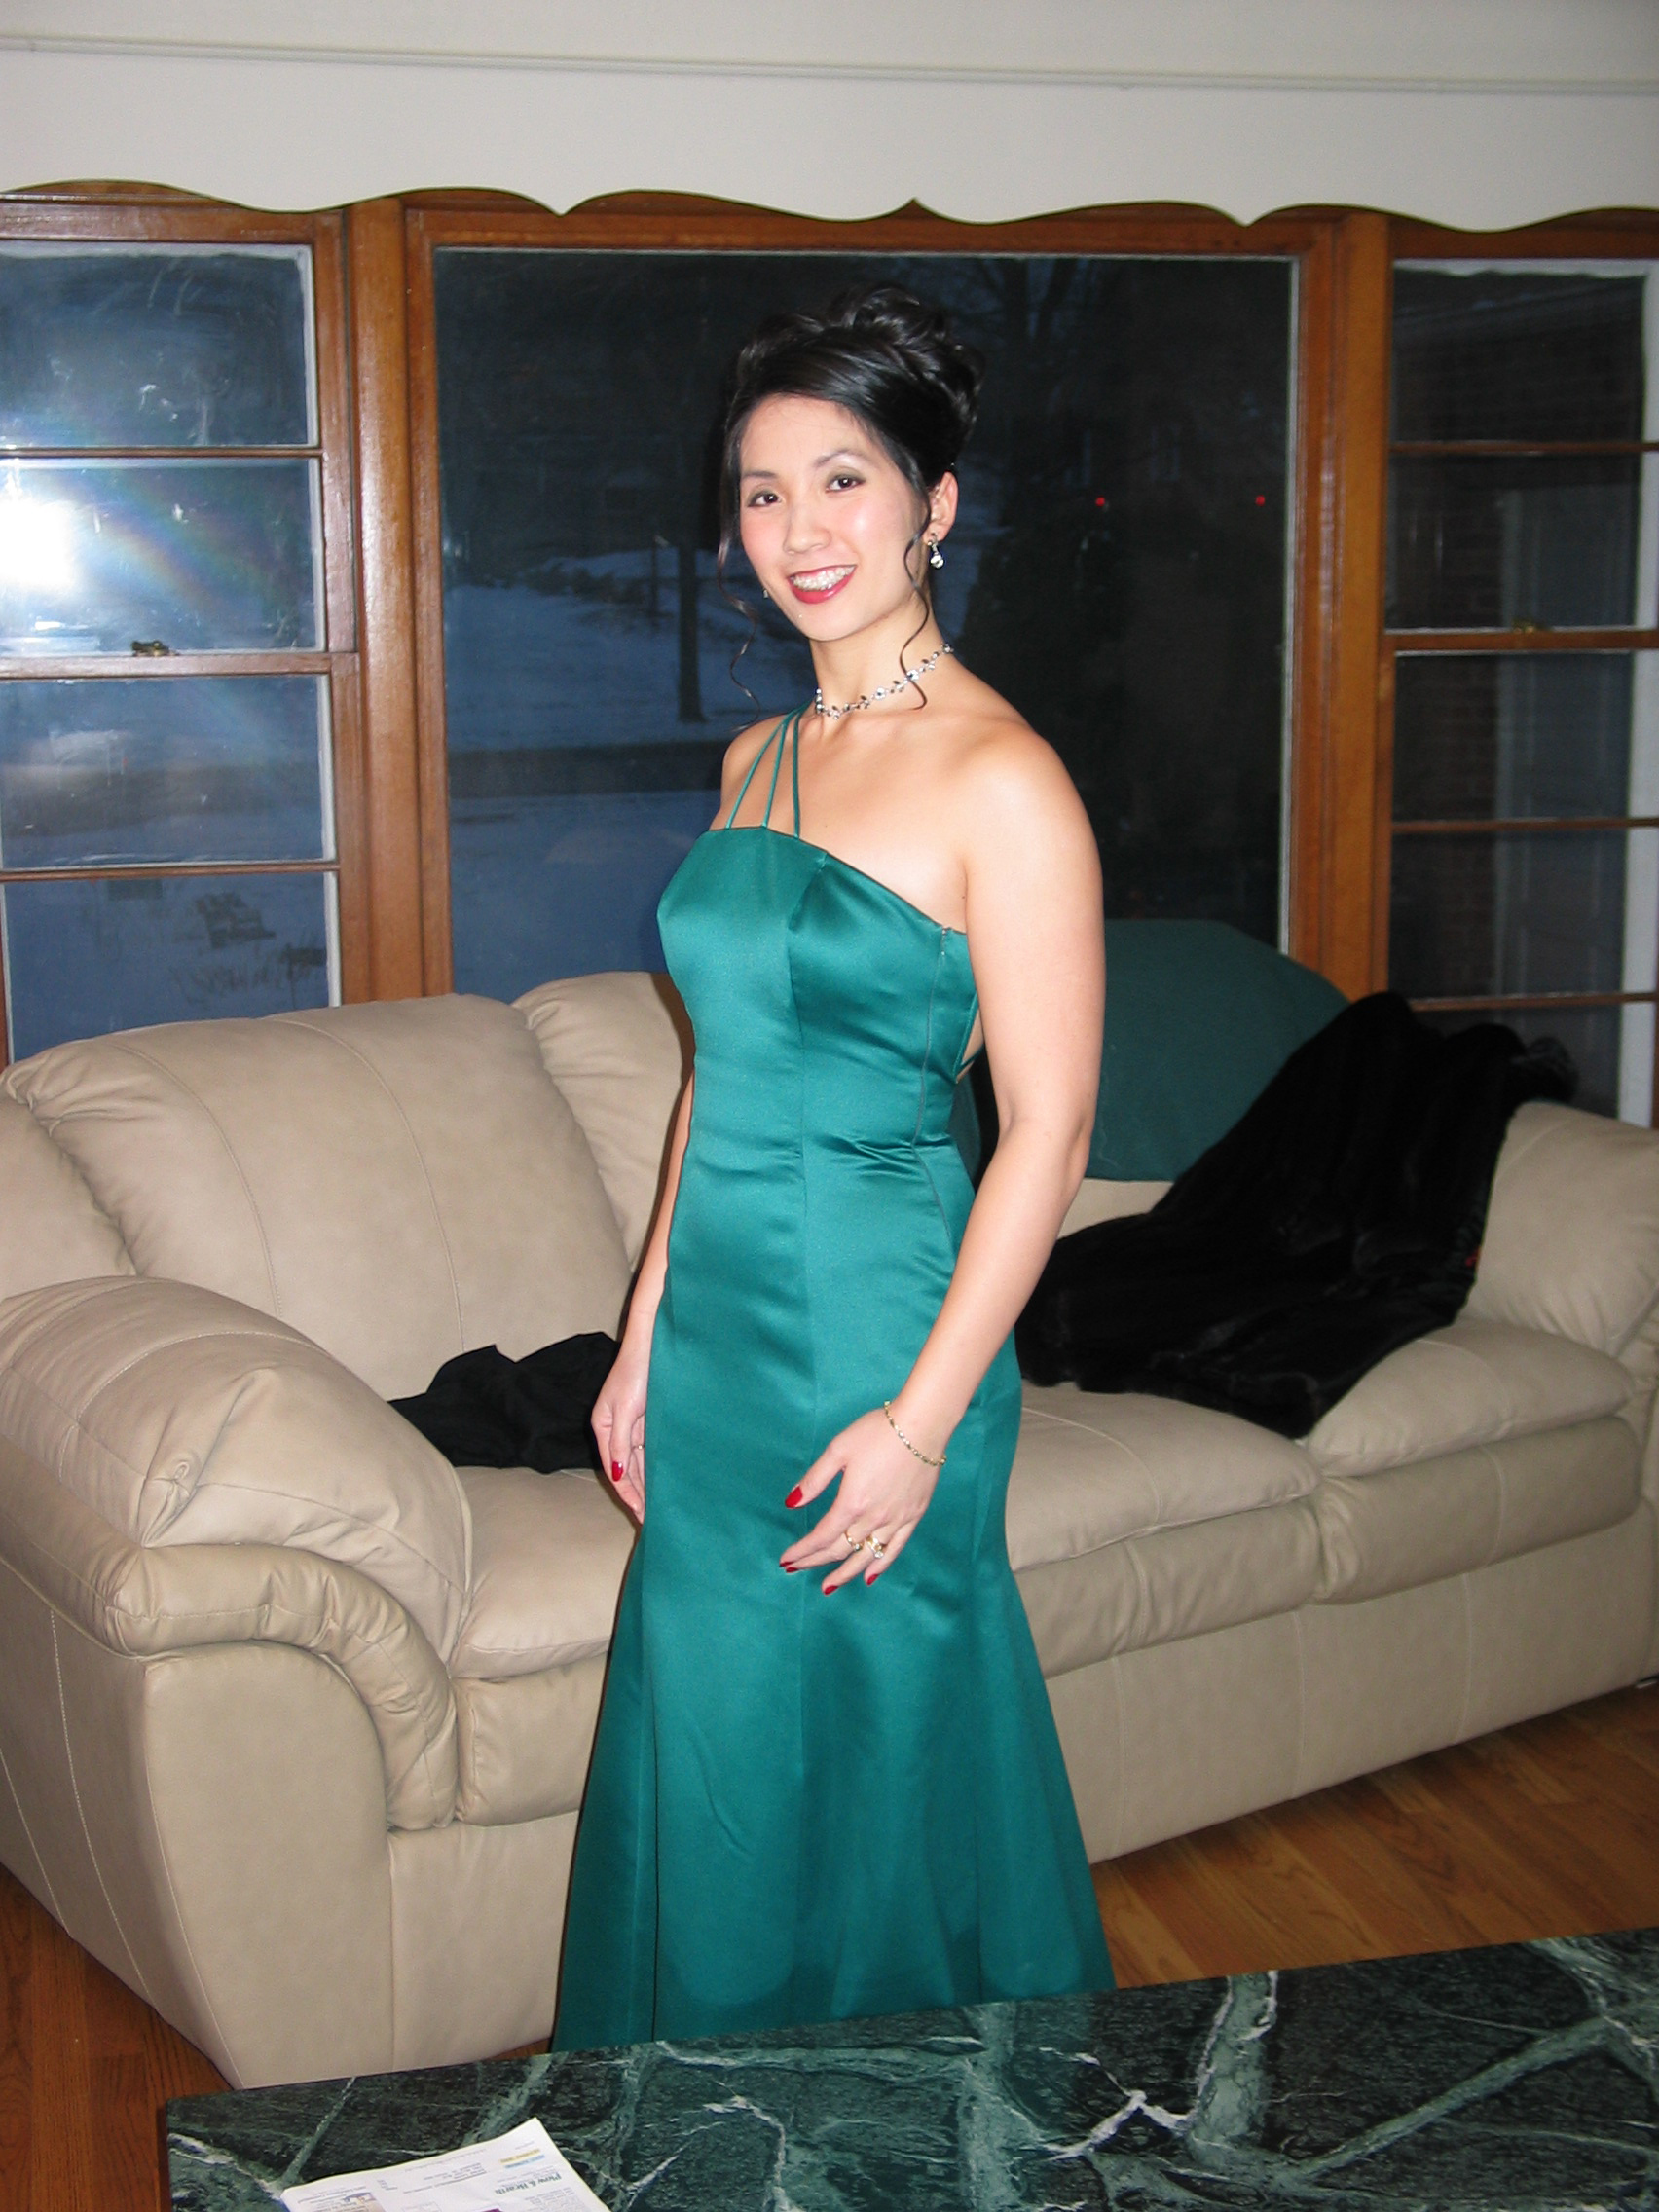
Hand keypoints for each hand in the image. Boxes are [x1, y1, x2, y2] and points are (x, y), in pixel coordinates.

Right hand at [591, 1336, 648, 1521]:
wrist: (652, 1342)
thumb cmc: (636, 1372)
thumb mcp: (624, 1409)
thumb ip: (620, 1443)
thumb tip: (620, 1474)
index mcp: (603, 1427)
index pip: (616, 1470)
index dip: (628, 1494)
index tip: (641, 1514)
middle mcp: (615, 1429)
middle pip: (626, 1470)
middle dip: (637, 1495)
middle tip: (651, 1520)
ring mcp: (631, 1424)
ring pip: (639, 1463)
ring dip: (646, 1485)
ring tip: (657, 1508)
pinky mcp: (647, 1419)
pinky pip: (649, 1450)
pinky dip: (654, 1467)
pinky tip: (662, 1482)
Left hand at [779, 1406, 942, 1589]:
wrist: (923, 1425)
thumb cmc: (878, 1432)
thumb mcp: (839, 1450)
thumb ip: (814, 1480)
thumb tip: (791, 1503)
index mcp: (851, 1502)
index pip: (821, 1537)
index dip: (801, 1551)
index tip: (786, 1559)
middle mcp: (873, 1518)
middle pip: (839, 1549)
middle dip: (814, 1562)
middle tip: (796, 1569)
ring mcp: (896, 1520)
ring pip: (865, 1556)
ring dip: (844, 1573)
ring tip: (828, 1586)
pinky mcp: (913, 1517)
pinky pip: (894, 1549)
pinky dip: (880, 1566)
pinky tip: (868, 1577)